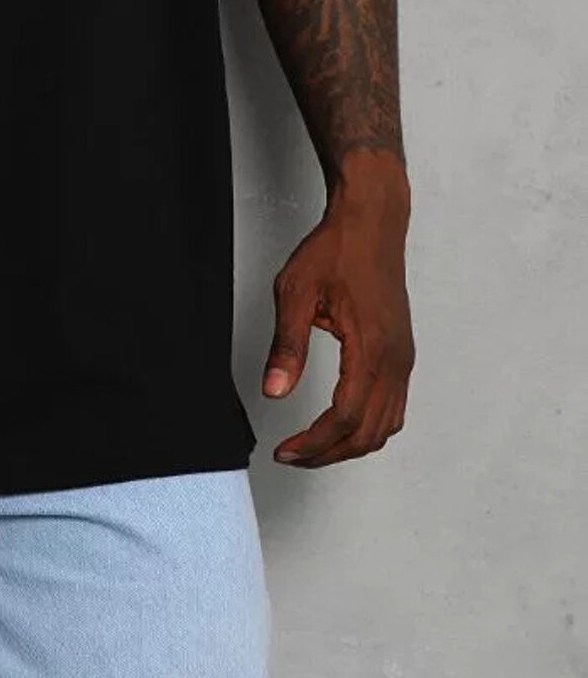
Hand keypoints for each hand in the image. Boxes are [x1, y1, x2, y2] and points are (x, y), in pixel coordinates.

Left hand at [262, 174, 414, 467]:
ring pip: (384, 427)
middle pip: (367, 433)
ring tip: (312, 446)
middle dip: (328, 453)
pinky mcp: (402, 354)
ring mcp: (403, 359)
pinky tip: (341, 424)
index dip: (314, 444)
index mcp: (371, 348)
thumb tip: (274, 391)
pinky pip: (393, 409)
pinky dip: (368, 428)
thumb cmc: (336, 249)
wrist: (371, 222)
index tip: (285, 450)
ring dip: (349, 445)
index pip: (345, 419)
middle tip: (292, 455)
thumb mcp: (296, 291)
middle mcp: (395, 361)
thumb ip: (287, 345)